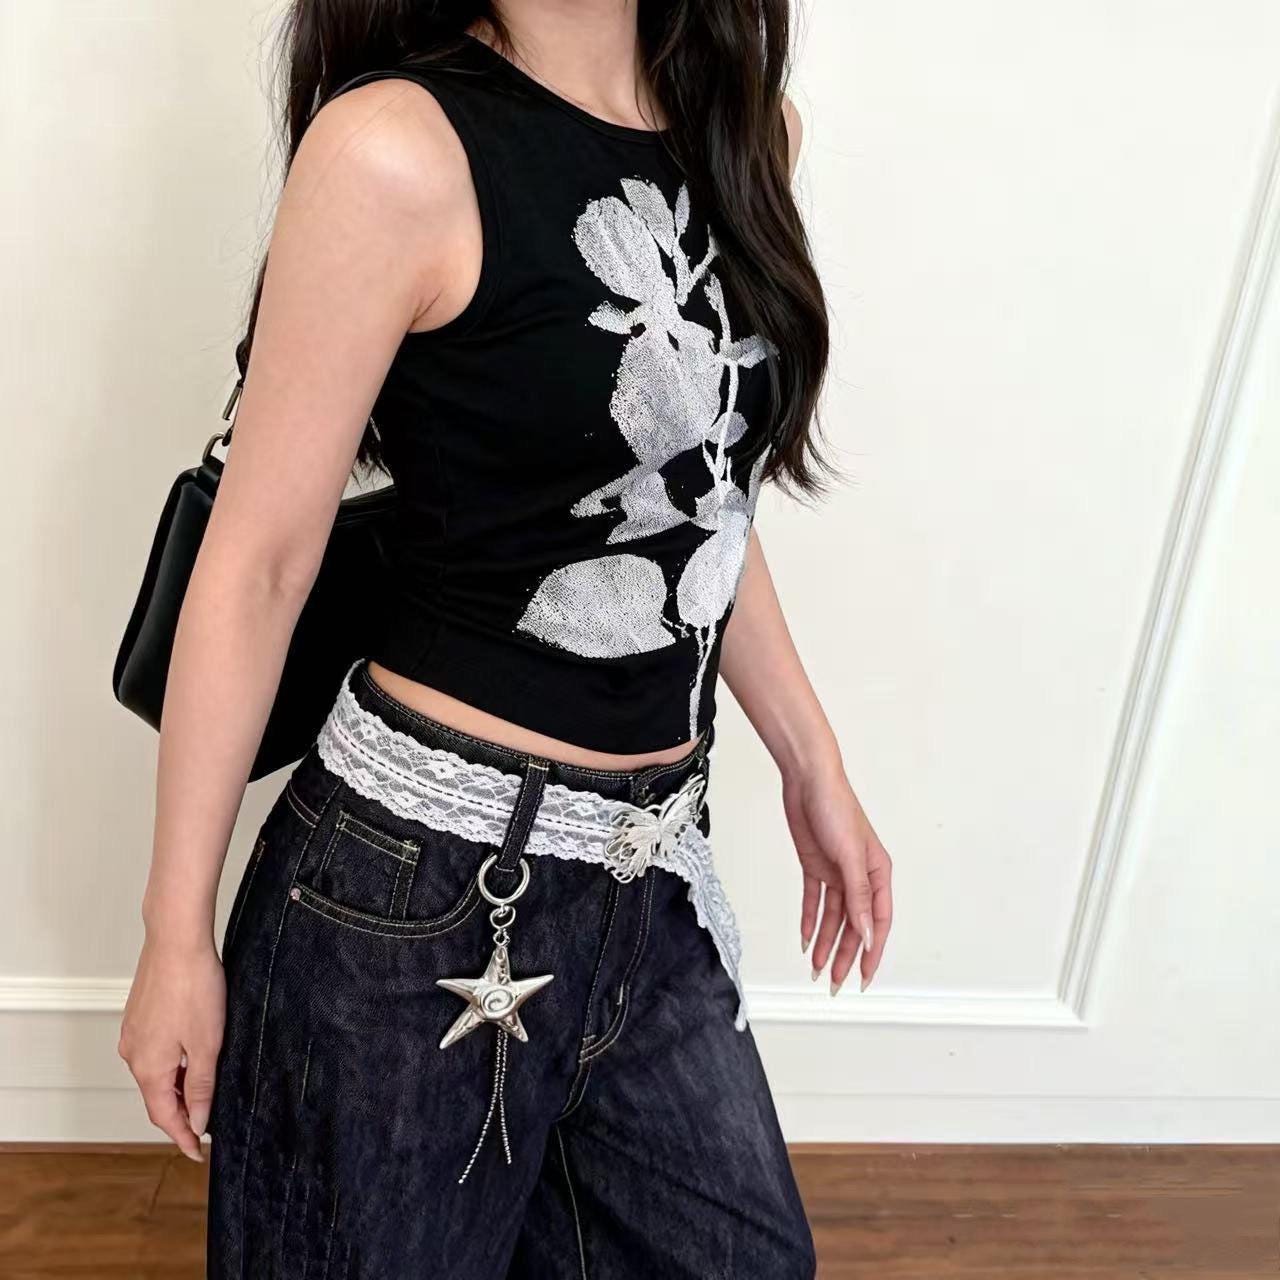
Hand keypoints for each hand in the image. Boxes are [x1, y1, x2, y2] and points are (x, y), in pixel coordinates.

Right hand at [118, 934, 225, 1160]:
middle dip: (181, 1114)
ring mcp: (133, 1033)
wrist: (176, 940)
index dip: (182, 1137)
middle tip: (204, 1128)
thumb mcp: (207, 1043)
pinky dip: (171, 1064)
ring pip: (155, 1073)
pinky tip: (191, 1058)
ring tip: (204, 1095)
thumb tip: (198, 1121)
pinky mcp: (139, 1015)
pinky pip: (154, 1052)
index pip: (165, 1116)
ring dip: (177, 1087)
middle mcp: (133, 1054)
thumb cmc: (194, 987)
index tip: (197, 1153)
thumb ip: (202, 1085)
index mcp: (148, 1067)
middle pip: (157, 1097)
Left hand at [783, 760, 893, 993]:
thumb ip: (858, 895)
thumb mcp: (850, 855)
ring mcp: (836, 871)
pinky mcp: (815, 865)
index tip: (864, 979)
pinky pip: (814, 901)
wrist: (807, 780)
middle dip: (845, 955)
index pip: (878, 922)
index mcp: (878, 873)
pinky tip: (805, 940)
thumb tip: (868, 931)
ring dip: (826, 943)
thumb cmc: (836, 807)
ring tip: (816, 969)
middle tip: (834, 982)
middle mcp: (859, 875)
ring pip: (834, 917)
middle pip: (855, 925)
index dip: (872, 952)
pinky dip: (810, 920)